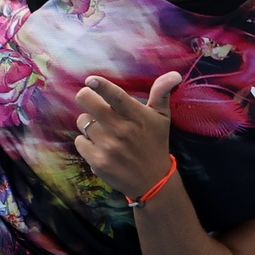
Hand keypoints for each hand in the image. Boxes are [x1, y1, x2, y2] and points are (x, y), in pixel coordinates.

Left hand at [74, 71, 182, 198]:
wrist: (152, 181)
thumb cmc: (155, 143)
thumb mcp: (162, 117)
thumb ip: (162, 93)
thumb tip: (174, 74)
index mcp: (136, 116)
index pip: (116, 96)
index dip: (101, 86)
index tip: (90, 80)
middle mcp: (121, 130)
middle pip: (87, 103)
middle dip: (85, 97)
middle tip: (89, 101)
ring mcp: (107, 146)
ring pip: (82, 121)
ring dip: (89, 123)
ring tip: (102, 130)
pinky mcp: (97, 161)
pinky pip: (79, 141)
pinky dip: (86, 142)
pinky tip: (99, 146)